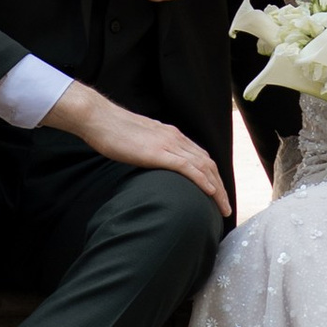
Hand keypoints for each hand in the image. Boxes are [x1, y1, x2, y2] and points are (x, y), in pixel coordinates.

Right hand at [47, 81, 231, 217]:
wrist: (100, 119)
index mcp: (171, 135)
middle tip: (226, 206)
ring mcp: (168, 144)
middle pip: (207, 164)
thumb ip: (150, 149)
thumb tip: (153, 162)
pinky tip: (210, 193)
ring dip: (217, 189)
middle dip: (220, 186)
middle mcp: (175, 138)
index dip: (212, 175)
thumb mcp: (139, 140)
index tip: (217, 192)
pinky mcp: (159, 153)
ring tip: (223, 208)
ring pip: (203, 167)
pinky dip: (202, 181)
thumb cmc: (113, 131)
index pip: (200, 156)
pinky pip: (188, 168)